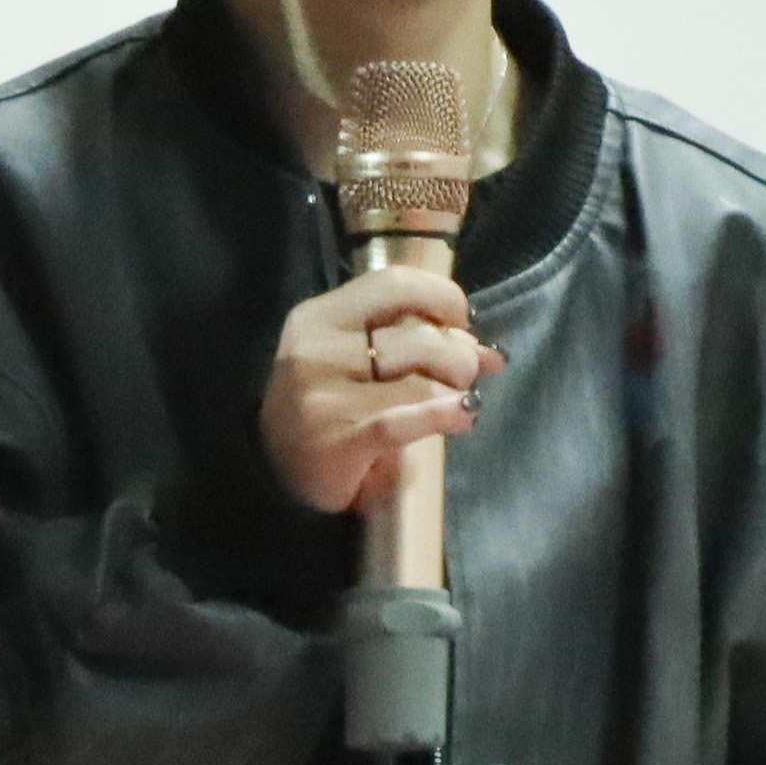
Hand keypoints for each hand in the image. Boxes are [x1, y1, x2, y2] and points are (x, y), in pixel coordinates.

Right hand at [262, 266, 502, 515]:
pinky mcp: (338, 440)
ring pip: (422, 380)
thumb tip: (490, 352)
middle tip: (461, 376)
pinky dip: (446, 415)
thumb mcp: (355, 361)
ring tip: (456, 402)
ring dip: (455, 391)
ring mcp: (324, 397)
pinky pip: (407, 418)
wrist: (275, 480)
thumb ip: (414, 343)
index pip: (395, 284)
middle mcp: (316, 351)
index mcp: (319, 318)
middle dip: (459, 356)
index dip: (443, 297)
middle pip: (419, 336)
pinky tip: (464, 417)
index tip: (461, 321)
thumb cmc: (326, 411)